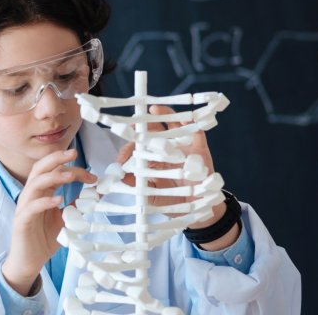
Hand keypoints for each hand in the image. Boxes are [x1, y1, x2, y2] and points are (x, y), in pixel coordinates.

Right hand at [0, 149, 96, 294]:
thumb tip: (98, 193)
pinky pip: (31, 207)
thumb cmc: (45, 237)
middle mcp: (31, 195)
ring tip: (69, 176)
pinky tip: (57, 200)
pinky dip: (44, 201)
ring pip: (34, 184)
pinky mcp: (21, 221)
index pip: (54, 171)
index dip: (73, 169)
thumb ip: (77, 205)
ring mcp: (24, 207)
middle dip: (56, 158)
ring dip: (52, 177)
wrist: (29, 260)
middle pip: (39, 168)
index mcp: (41, 192)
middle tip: (73, 153)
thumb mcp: (66, 218)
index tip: (93, 177)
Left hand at [114, 105, 221, 228]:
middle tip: (134, 121)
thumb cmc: (172, 199)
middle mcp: (165, 149)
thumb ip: (135, 185)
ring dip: (164, 115)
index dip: (128, 148)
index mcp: (152, 158)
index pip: (138, 146)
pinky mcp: (198, 148)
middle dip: (143, 123)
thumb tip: (119, 177)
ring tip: (153, 110)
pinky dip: (189, 123)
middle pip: (153, 130)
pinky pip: (195, 131)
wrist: (197, 208)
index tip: (120, 159)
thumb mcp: (149, 195)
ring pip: (172, 125)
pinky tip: (181, 118)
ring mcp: (182, 146)